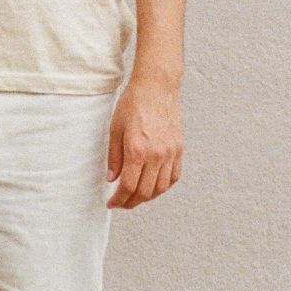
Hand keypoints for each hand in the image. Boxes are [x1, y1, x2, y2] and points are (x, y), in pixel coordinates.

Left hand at [107, 78, 181, 207]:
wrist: (157, 87)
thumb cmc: (133, 104)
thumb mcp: (115, 129)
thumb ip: (114, 157)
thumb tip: (112, 179)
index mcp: (137, 150)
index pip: (128, 186)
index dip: (119, 199)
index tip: (111, 204)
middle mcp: (156, 155)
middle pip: (145, 191)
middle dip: (131, 202)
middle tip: (121, 203)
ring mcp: (170, 153)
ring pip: (161, 188)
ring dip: (147, 197)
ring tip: (135, 197)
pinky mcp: (179, 149)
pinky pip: (173, 177)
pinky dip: (163, 186)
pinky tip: (153, 186)